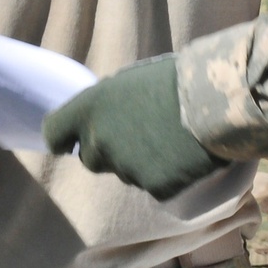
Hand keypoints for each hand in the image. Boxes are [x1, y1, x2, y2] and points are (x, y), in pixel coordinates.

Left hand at [43, 55, 224, 198]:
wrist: (213, 98)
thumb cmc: (172, 79)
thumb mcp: (129, 82)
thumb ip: (107, 105)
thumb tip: (102, 119)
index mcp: (89, 109)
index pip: (54, 134)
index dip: (64, 138)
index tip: (71, 139)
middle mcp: (99, 142)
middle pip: (91, 158)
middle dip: (109, 149)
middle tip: (139, 131)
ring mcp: (126, 169)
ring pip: (125, 171)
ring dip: (140, 160)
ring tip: (168, 136)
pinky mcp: (155, 188)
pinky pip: (155, 185)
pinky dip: (167, 174)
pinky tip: (183, 153)